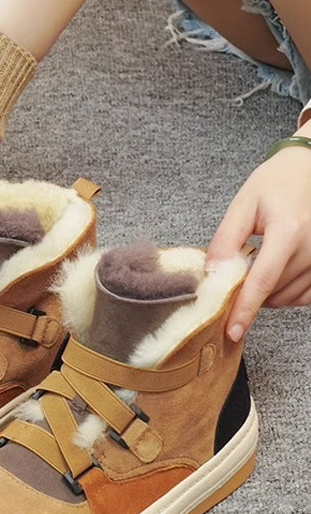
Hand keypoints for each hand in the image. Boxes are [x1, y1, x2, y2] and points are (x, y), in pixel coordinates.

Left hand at [206, 144, 310, 341]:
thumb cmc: (278, 181)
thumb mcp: (244, 205)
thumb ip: (226, 240)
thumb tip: (212, 274)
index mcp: (287, 233)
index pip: (261, 282)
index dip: (245, 310)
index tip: (232, 332)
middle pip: (273, 292)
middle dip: (248, 294)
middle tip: (234, 275)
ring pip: (289, 297)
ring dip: (267, 294)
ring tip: (257, 265)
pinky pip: (308, 294)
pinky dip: (287, 295)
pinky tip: (275, 278)